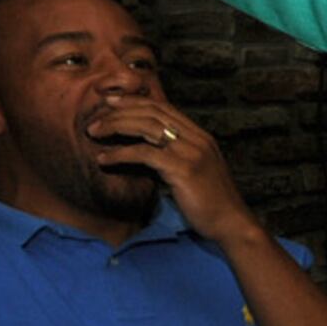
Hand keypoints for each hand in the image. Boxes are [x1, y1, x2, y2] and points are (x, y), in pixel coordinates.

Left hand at [84, 89, 254, 239]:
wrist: (232, 224)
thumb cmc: (211, 203)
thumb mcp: (195, 171)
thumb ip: (176, 156)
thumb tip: (147, 151)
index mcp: (200, 136)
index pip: (163, 107)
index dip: (134, 102)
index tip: (111, 103)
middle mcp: (196, 138)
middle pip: (152, 112)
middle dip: (119, 112)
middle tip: (96, 120)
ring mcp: (191, 152)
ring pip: (146, 127)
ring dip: (116, 127)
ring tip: (95, 133)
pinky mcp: (182, 169)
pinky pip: (144, 154)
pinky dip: (120, 154)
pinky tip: (105, 159)